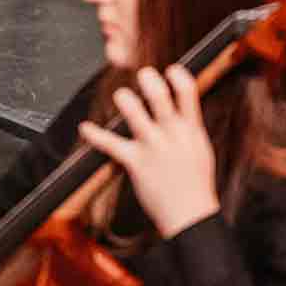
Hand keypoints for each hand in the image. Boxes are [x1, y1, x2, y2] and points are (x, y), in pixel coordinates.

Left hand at [78, 65, 219, 237]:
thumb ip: (188, 128)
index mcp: (191, 131)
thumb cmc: (195, 184)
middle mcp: (173, 135)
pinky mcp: (135, 162)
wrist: (192, 216)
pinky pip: (110, 143)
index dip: (178, 75)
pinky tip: (85, 128)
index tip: (169, 68)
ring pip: (134, 113)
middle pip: (159, 97)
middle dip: (148, 80)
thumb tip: (180, 108)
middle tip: (143, 74)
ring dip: (125, 100)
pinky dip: (95, 134)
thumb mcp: (200, 150)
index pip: (188, 92)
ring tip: (121, 96)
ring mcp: (153, 147)